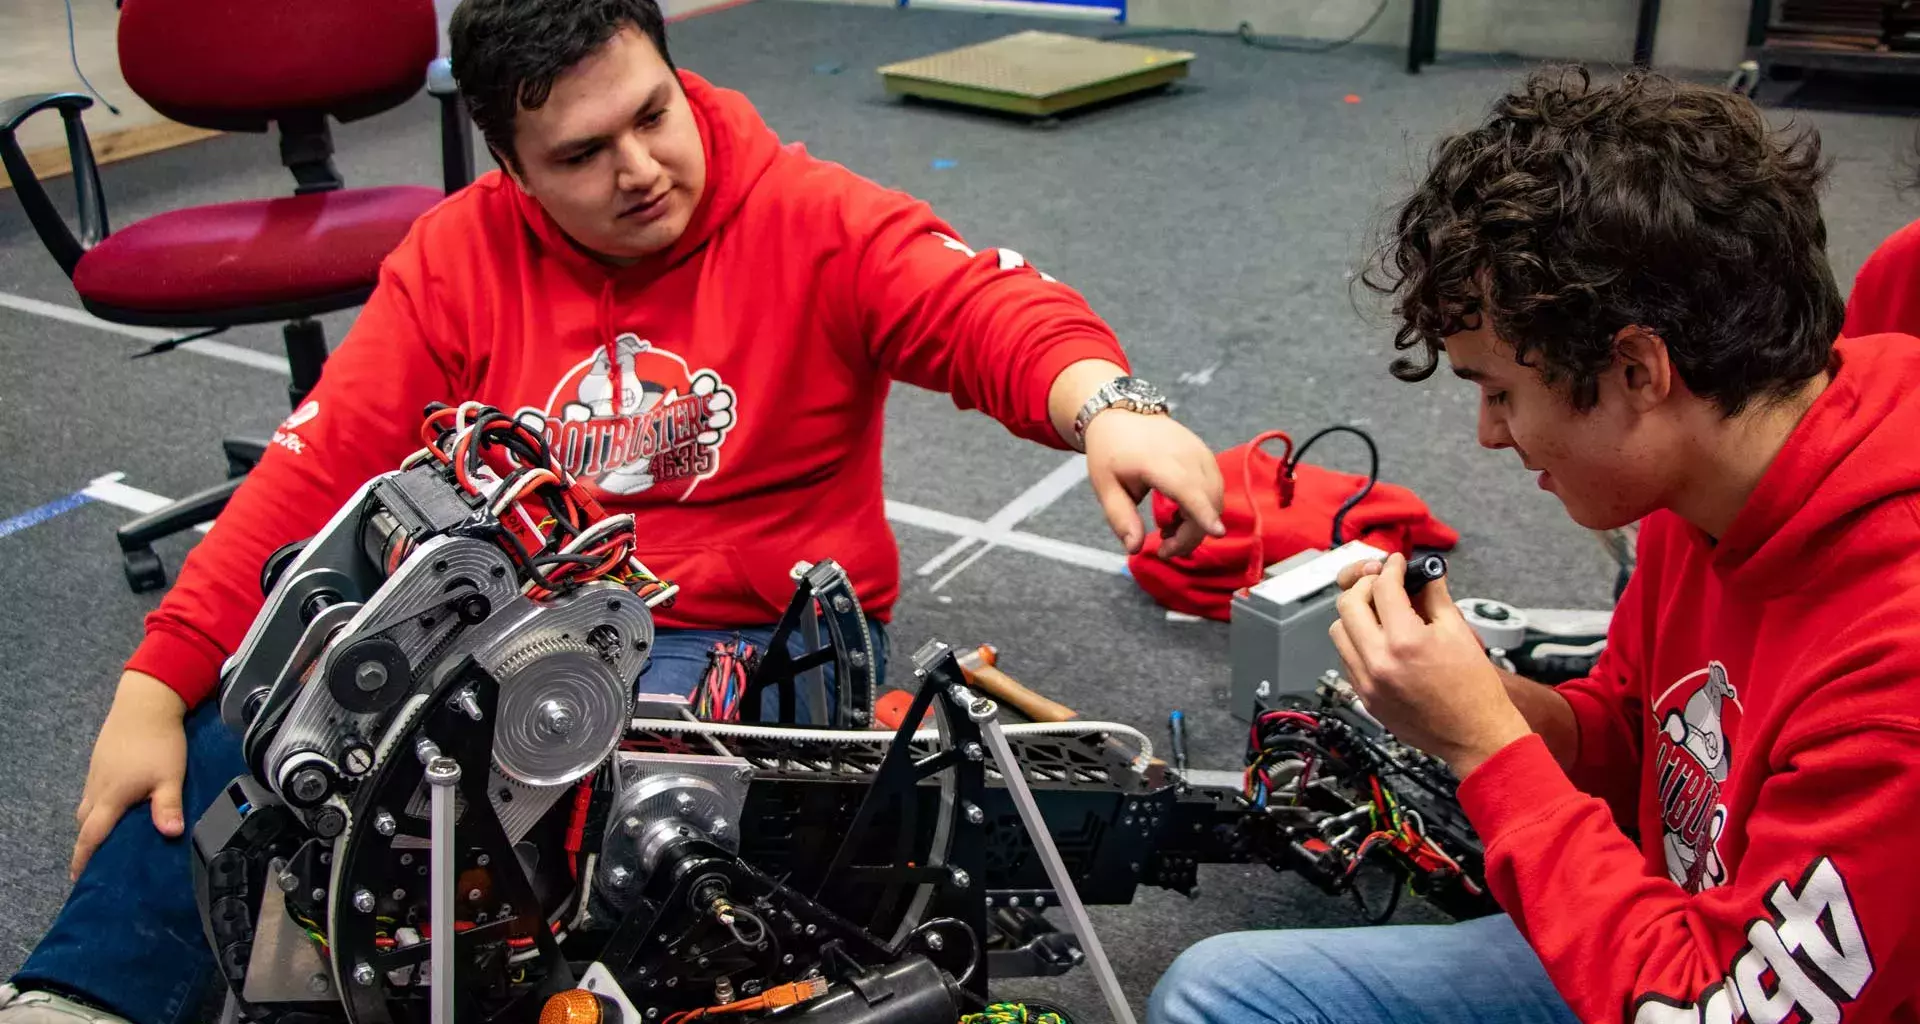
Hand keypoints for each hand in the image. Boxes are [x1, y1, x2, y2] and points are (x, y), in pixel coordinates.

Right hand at [71, 671, 188, 879]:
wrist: (145, 704)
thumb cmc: (158, 742)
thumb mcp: (169, 776)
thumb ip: (167, 806)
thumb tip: (170, 834)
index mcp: (111, 797)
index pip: (91, 835)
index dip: (83, 858)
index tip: (77, 878)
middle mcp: (96, 789)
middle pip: (85, 824)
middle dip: (86, 845)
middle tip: (95, 864)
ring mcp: (96, 774)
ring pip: (87, 807)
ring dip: (92, 825)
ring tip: (106, 840)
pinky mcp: (100, 763)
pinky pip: (92, 793)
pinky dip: (98, 807)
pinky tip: (114, 808)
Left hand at [1083, 409, 1224, 558]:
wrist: (1120, 416)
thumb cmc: (1110, 453)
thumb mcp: (1105, 488)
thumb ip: (1121, 519)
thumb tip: (1135, 548)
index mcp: (1156, 461)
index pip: (1187, 489)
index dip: (1203, 513)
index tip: (1217, 533)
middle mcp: (1185, 453)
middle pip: (1206, 501)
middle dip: (1191, 534)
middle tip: (1164, 548)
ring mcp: (1199, 450)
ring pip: (1215, 496)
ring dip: (1198, 522)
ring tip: (1167, 528)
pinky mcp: (1205, 452)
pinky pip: (1215, 486)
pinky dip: (1203, 507)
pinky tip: (1179, 513)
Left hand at [1329, 553, 1529, 776]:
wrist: (1475, 735)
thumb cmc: (1474, 689)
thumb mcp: (1458, 632)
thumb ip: (1435, 596)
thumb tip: (1424, 573)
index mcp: (1405, 642)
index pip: (1383, 588)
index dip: (1391, 568)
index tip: (1397, 564)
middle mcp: (1378, 662)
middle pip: (1348, 605)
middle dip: (1365, 585)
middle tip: (1384, 582)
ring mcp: (1367, 682)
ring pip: (1338, 631)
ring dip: (1355, 614)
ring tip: (1380, 612)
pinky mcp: (1365, 697)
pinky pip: (1346, 658)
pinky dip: (1356, 641)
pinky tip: (1379, 639)